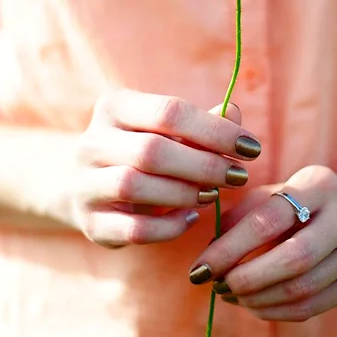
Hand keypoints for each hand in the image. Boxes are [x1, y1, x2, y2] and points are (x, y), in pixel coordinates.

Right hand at [33, 90, 260, 248]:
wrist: (86, 186)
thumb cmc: (142, 151)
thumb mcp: (168, 131)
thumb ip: (202, 123)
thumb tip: (233, 113)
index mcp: (114, 107)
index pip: (168, 112)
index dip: (215, 131)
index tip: (251, 147)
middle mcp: (92, 142)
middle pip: (152, 151)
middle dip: (204, 165)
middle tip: (239, 176)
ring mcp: (85, 184)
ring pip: (135, 186)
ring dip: (185, 193)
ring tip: (213, 194)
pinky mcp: (90, 222)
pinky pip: (132, 229)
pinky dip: (169, 226)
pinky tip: (190, 219)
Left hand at [187, 165, 336, 321]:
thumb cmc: (308, 200)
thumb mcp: (279, 191)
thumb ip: (244, 214)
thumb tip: (210, 252)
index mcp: (320, 184)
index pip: (269, 220)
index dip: (229, 248)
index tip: (201, 267)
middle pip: (292, 259)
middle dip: (246, 279)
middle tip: (216, 285)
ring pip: (301, 289)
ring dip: (257, 299)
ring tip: (230, 295)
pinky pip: (311, 307)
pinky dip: (275, 311)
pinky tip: (253, 305)